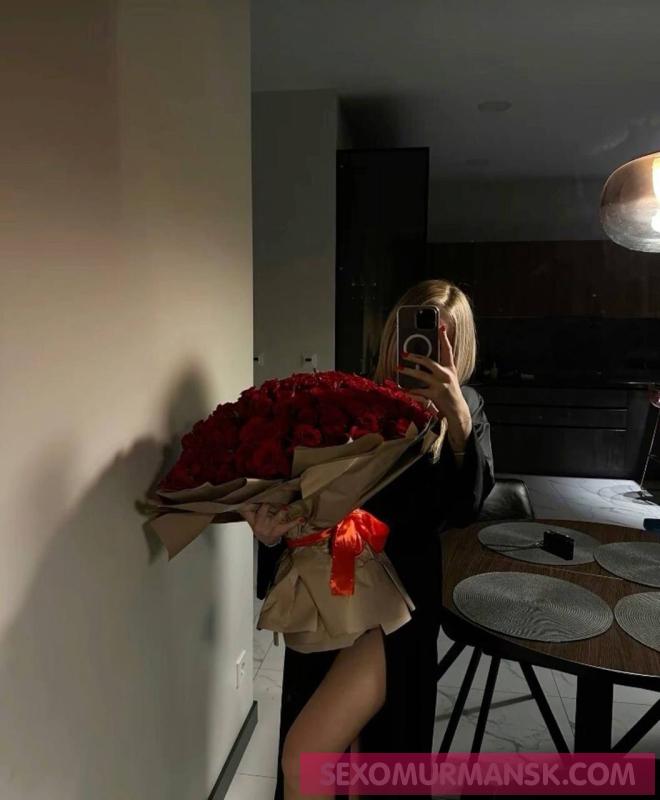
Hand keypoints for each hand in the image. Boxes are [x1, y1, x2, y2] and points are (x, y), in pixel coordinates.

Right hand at [240, 503, 304, 546]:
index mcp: (253, 520)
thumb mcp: (251, 520)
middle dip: (266, 506)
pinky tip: (302, 519)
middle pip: (262, 513)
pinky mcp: (280, 530)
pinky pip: (288, 525)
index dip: (249, 504)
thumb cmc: (260, 527)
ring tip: (286, 508)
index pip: (248, 511)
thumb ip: (247, 510)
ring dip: (281, 512)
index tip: (252, 496)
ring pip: (276, 518)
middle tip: (270, 497)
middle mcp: (261, 524)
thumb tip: (241, 499)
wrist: (266, 541)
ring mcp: (271, 527)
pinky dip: (295, 522)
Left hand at [396, 323, 471, 449]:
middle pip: (428, 362)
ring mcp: (441, 385)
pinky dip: (410, 391)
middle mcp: (446, 375)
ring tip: (399, 369)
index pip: (447, 350)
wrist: (458, 411)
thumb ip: (438, 370)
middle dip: (415, 357)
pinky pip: (419, 392)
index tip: (440, 326)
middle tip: (404, 354)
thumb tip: (422, 361)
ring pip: (421, 376)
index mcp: (450, 369)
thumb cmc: (450, 394)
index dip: (444, 338)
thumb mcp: (448, 379)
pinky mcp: (435, 395)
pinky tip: (403, 389)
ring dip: (408, 372)